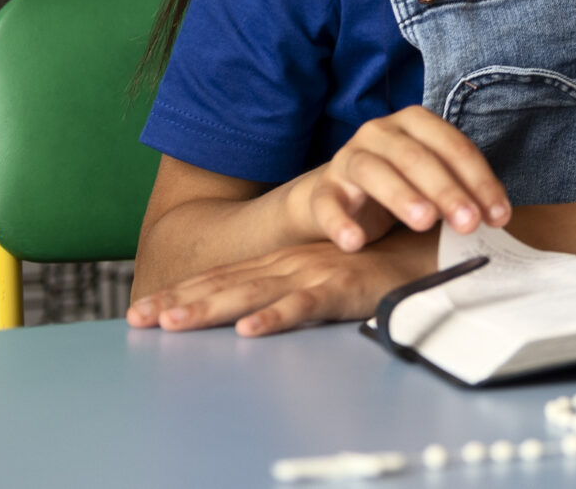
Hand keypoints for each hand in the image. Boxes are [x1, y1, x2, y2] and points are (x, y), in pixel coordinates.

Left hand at [126, 234, 434, 335]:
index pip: (225, 277)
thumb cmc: (386, 261)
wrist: (438, 245)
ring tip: (172, 323)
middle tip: (137, 317)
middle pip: (226, 284)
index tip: (144, 310)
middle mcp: (294, 263)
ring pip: (254, 293)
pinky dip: (278, 316)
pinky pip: (307, 305)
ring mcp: (317, 273)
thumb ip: (299, 288)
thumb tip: (259, 312)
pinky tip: (252, 330)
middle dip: (179, 301)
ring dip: (211, 308)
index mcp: (288, 261)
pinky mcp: (346, 286)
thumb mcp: (332, 274)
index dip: (184, 292)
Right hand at [282, 106, 511, 252]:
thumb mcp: (431, 180)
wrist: (337, 195)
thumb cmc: (398, 183)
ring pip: (374, 171)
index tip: (498, 215)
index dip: (479, 181)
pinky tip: (355, 242)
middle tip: (469, 223)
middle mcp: (380, 132)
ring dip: (402, 196)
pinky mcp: (322, 188)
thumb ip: (461, 189)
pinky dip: (340, 222)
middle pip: (417, 157)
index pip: (454, 147)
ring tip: (424, 222)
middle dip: (448, 190)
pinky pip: (329, 203)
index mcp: (416, 122)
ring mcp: (348, 157)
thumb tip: (497, 215)